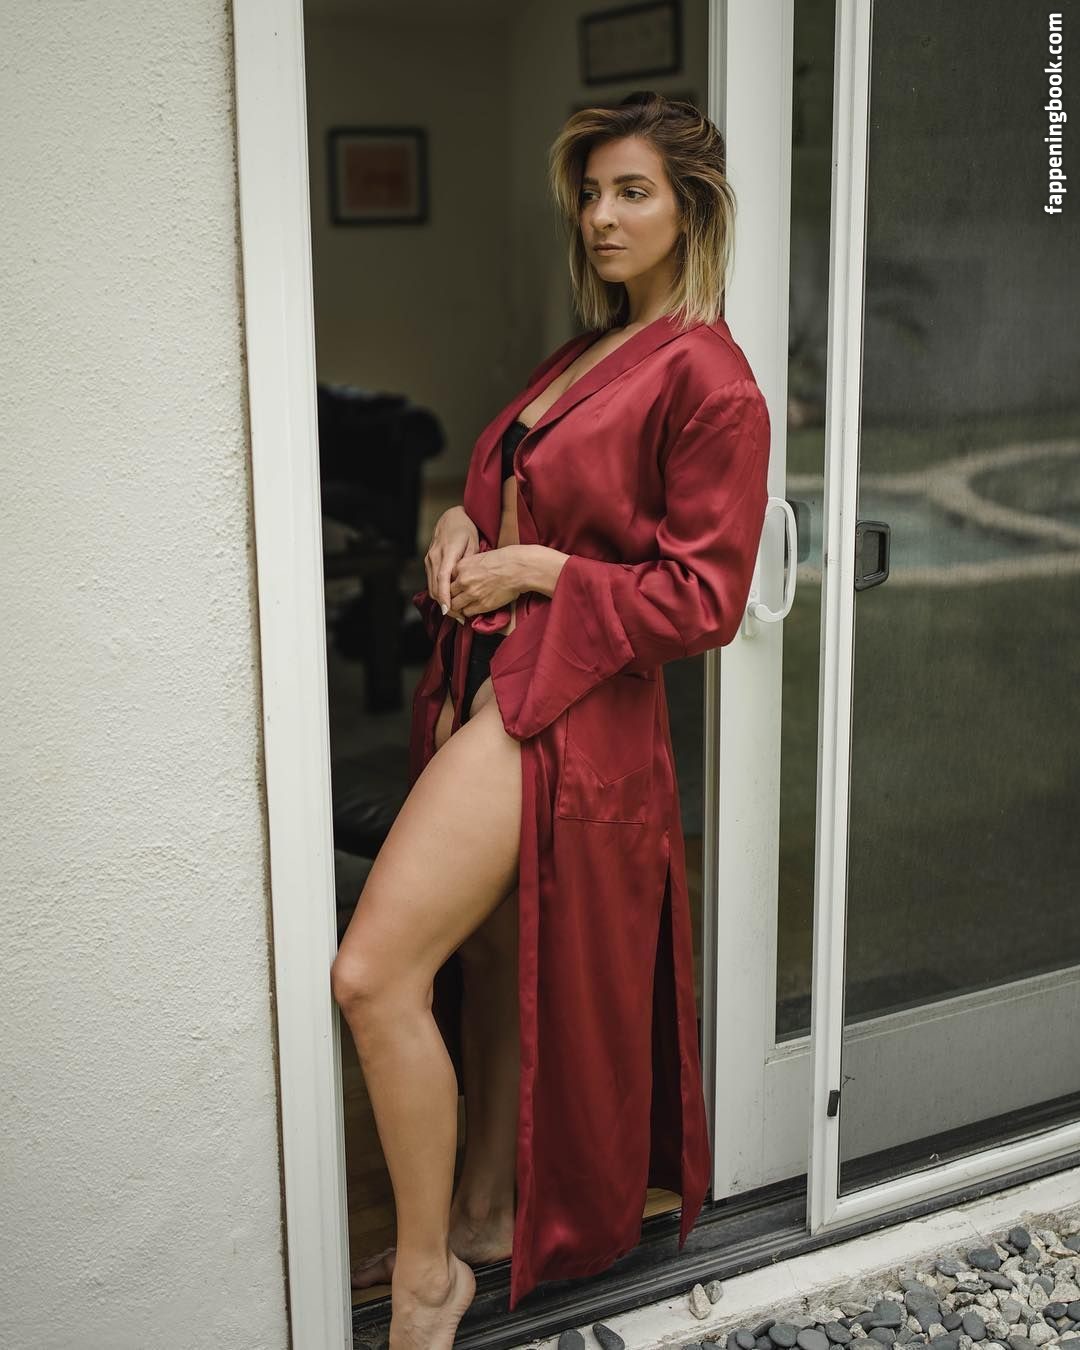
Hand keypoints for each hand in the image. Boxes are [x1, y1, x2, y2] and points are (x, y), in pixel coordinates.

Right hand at [424, 506, 478, 622]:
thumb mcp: (473, 544)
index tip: (449, 610)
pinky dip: (439, 593)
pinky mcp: (428, 562)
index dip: (445, 596)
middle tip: (458, 618)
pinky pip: (431, 581)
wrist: (452, 517)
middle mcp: (434, 557)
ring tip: (455, 613)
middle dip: (445, 605)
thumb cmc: (466, 530)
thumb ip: (470, 562)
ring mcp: (429, 559)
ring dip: (441, 601)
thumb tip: (468, 581)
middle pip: (435, 586)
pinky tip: (449, 601)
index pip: (443, 578)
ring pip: (431, 586)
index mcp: (447, 552)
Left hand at [448, 546, 524, 618]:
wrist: (518, 568)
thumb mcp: (479, 557)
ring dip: (458, 607)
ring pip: (455, 606)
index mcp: (461, 566)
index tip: (453, 589)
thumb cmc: (504, 560)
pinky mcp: (481, 605)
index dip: (449, 586)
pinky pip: (467, 613)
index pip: (446, 580)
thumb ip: (466, 568)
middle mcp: (463, 580)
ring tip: (463, 606)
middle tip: (455, 600)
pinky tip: (473, 608)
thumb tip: (461, 577)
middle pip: (448, 594)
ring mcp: (471, 594)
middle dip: (451, 598)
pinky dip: (468, 612)